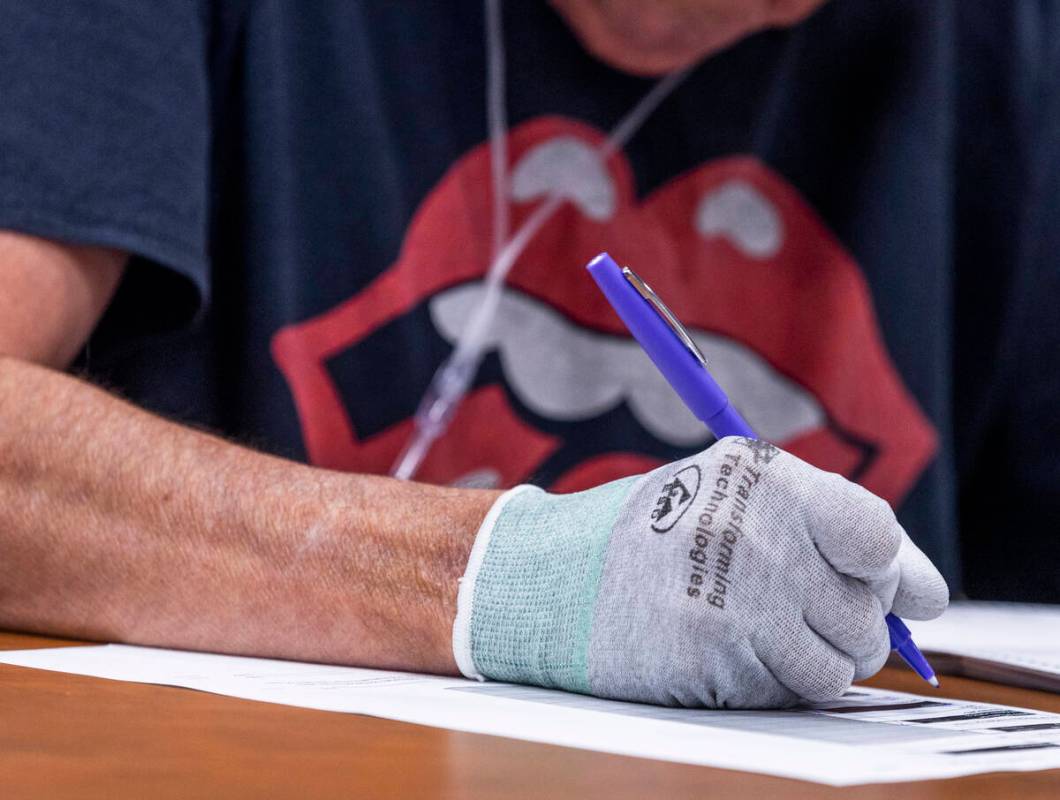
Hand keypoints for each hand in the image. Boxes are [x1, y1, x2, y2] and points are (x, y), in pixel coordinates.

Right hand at [452, 436, 947, 707]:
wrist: (558, 578)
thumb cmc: (661, 534)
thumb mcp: (737, 496)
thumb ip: (831, 531)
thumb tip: (926, 594)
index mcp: (766, 479)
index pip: (877, 536)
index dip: (886, 569)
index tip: (869, 580)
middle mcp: (759, 535)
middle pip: (869, 610)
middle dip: (844, 620)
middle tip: (786, 604)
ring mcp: (740, 600)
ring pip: (843, 662)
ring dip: (814, 657)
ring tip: (758, 628)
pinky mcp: (720, 659)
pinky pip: (796, 690)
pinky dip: (778, 681)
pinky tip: (732, 651)